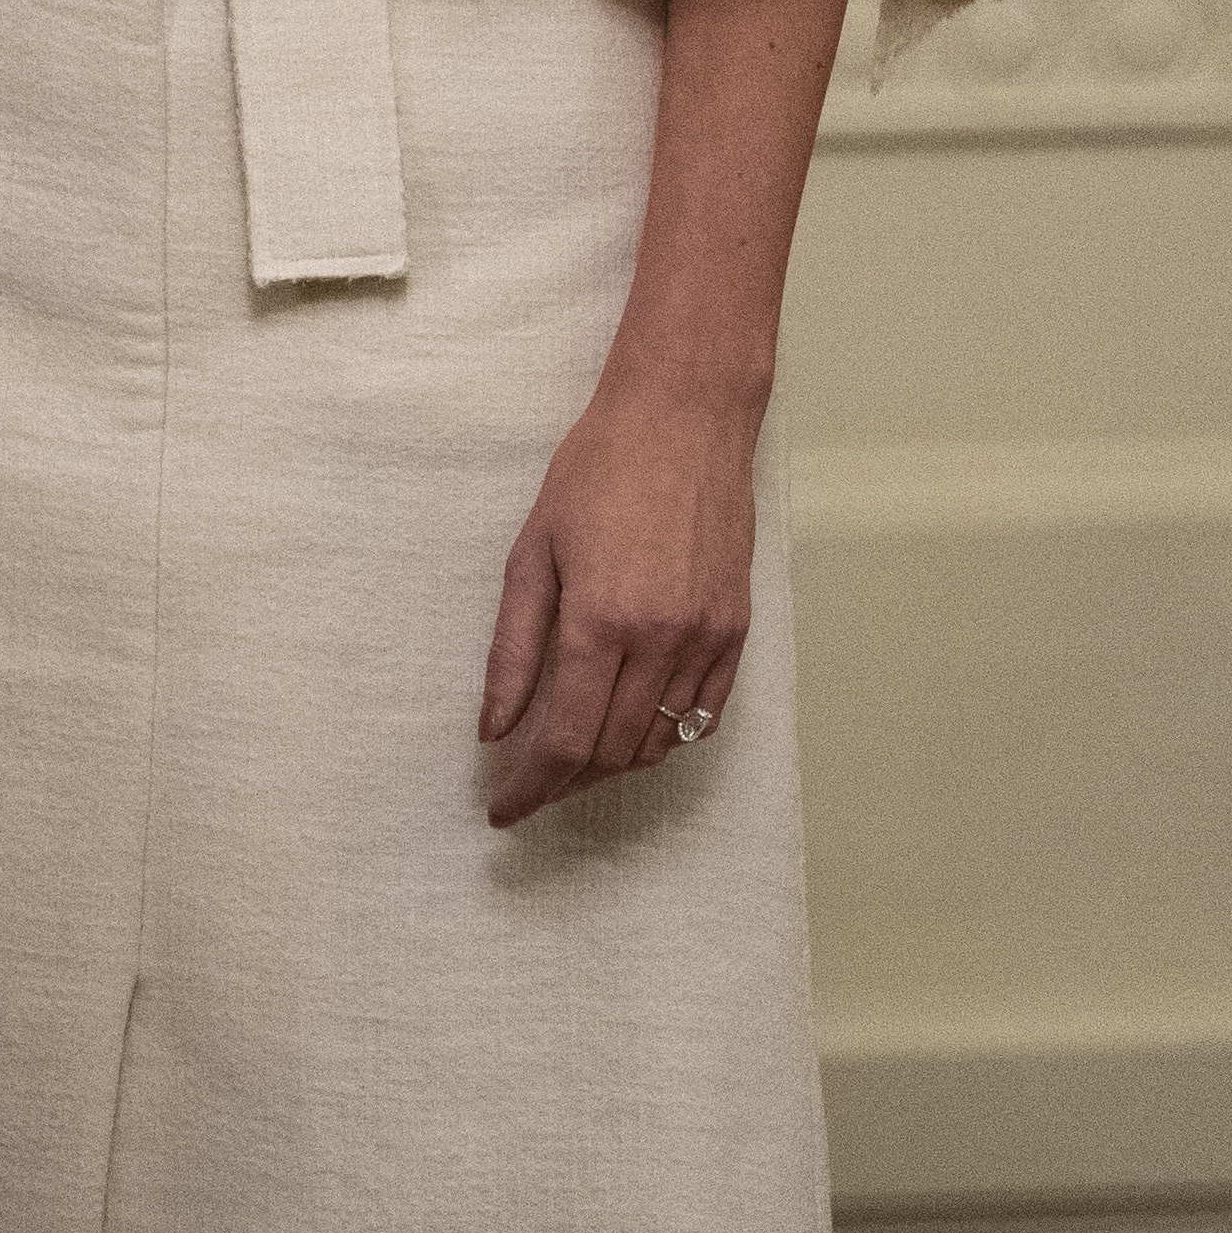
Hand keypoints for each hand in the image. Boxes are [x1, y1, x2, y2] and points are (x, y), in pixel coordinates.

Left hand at [478, 368, 764, 824]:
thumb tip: (494, 729)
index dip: (532, 787)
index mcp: (602, 622)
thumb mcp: (531, 555)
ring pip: (661, 744)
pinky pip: (704, 716)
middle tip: (528, 788)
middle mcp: (662, 642)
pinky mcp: (737, 631)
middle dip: (564, 784)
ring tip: (569, 763)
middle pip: (613, 754)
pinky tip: (629, 732)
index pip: (565, 739)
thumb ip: (512, 650)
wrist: (684, 422)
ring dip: (612, 767)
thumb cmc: (596, 474)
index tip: (503, 810)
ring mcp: (708, 640)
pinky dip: (664, 739)